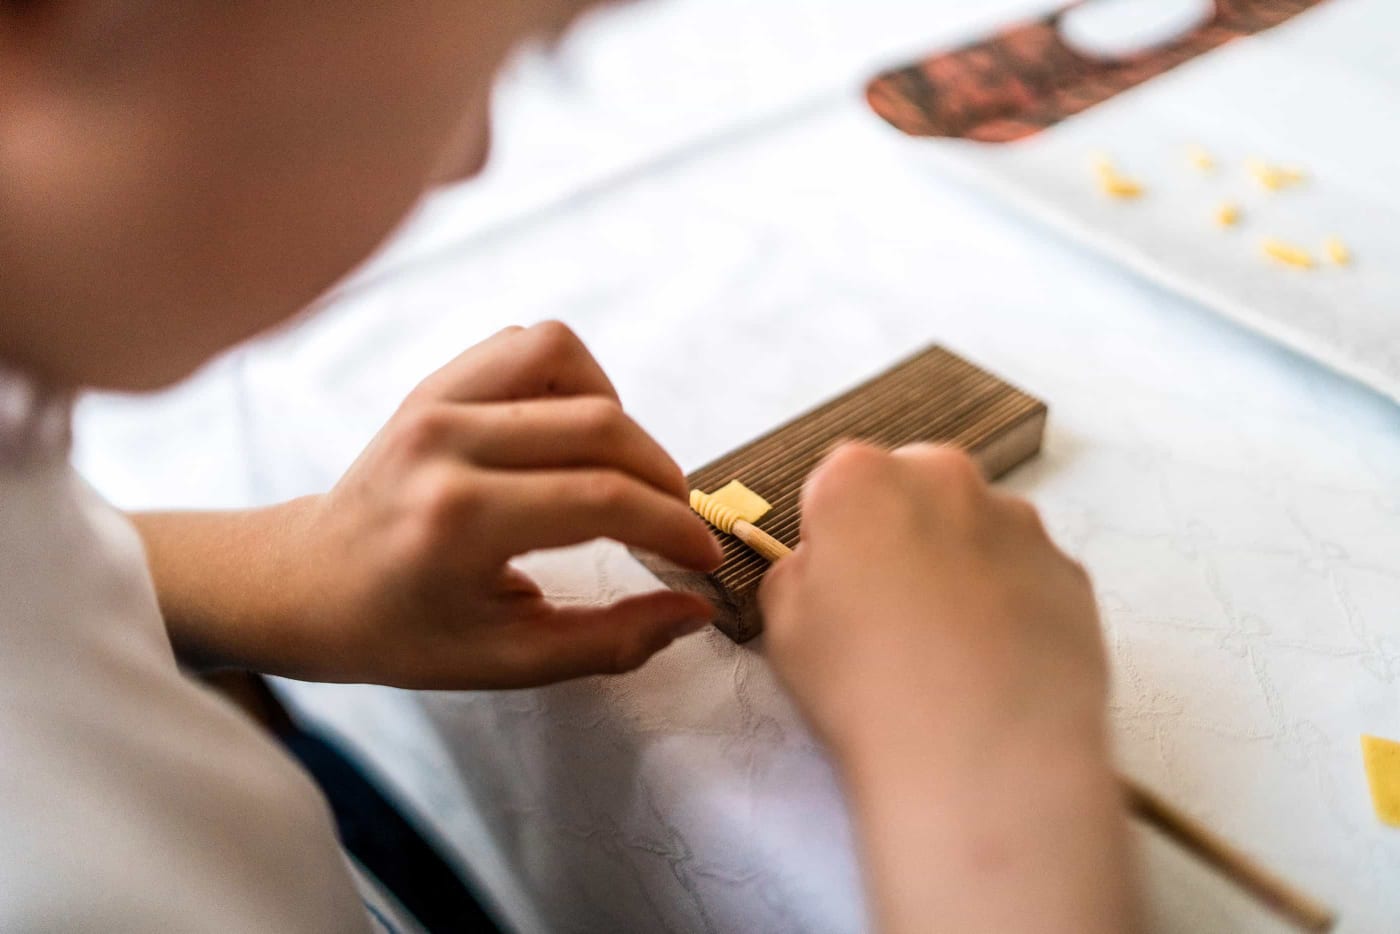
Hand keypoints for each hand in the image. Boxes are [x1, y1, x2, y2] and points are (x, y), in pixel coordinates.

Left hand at [146, 322, 722, 688]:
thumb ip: (608, 641)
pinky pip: (527, 346)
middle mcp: (446, 444)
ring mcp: (434, 401)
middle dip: (661, 478)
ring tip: (620, 473)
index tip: (700, 557)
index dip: (672, 527)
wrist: (305, 583)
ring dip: (617, 417)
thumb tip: (693, 611)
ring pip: (566, 361)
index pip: (603, 499)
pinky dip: (572, 379)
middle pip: (601, 427)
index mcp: (458, 520)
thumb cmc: (399, 632)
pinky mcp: (433, 383)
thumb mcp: (504, 661)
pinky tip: (572, 434)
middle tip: (673, 523)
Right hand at [760, 442, 1107, 762]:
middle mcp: (946, 481)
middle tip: (889, 617)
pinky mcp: (1070, 572)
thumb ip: (798, 574)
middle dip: (900, 539)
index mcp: (862, 480)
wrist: (981, 761)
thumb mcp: (783, 627)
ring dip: (958, 569)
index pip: (836, 484)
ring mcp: (1019, 524)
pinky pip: (1027, 576)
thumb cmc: (867, 690)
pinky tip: (991, 666)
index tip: (837, 587)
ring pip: (976, 531)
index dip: (833, 539)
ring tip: (946, 652)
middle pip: (913, 493)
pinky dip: (1010, 607)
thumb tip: (824, 570)